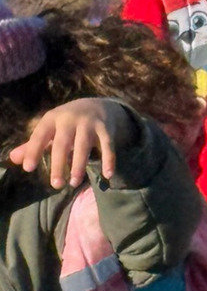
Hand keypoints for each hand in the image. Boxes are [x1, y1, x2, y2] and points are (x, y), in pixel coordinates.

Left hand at [9, 98, 132, 188]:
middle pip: (63, 143)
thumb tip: (13, 159)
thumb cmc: (67, 123)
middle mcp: (70, 119)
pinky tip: (107, 174)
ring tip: (74, 183)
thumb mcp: (49, 129)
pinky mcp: (105, 129)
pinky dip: (108, 159)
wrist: (97, 105)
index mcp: (52, 119)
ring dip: (79, 165)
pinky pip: (108, 146)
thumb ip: (33, 145)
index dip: (33, 150)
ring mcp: (89, 123)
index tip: (28, 168)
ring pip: (83, 145)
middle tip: (56, 185)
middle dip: (59, 164)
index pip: (40, 135)